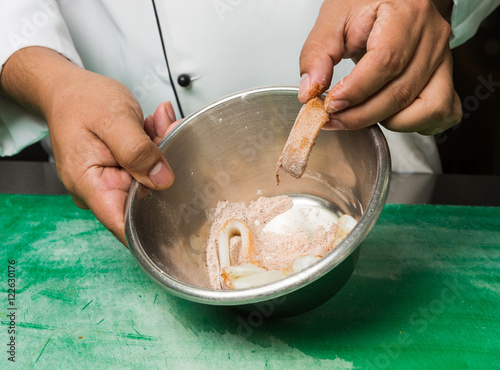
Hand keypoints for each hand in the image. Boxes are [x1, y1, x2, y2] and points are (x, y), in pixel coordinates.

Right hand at [0, 47, 179, 244]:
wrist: (66, 89)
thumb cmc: (80, 100)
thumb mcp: (114, 119)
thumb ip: (138, 150)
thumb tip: (163, 180)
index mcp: (90, 184)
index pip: (124, 226)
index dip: (154, 227)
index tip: (181, 212)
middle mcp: (99, 190)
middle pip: (144, 197)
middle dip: (164, 170)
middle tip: (168, 131)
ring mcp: (110, 182)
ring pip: (150, 181)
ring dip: (160, 153)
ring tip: (158, 123)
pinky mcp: (120, 173)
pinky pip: (146, 168)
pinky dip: (155, 148)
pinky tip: (153, 127)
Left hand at [298, 0, 461, 134]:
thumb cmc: (365, 4)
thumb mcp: (333, 19)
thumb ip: (317, 54)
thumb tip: (310, 92)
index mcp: (405, 15)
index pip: (386, 62)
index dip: (356, 91)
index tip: (330, 105)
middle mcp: (431, 38)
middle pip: (401, 92)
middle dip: (361, 115)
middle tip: (333, 118)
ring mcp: (442, 59)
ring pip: (427, 108)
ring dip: (390, 121)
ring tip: (363, 112)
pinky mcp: (445, 76)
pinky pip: (444, 112)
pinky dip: (416, 123)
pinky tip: (391, 116)